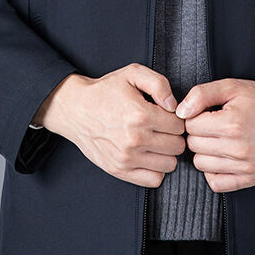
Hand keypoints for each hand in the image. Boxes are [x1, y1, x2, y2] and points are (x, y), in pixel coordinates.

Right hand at [35, 64, 185, 186]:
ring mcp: (126, 158)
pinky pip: (153, 180)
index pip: (179, 126)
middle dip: (174, 136)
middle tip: (163, 128)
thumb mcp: (132, 73)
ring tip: (156, 142)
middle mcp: (135, 139)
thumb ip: (159, 84)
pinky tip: (148, 155)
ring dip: (166, 153)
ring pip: (169, 165)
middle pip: (177, 146)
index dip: (176, 119)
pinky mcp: (119, 170)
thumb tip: (175, 106)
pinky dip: (156, 170)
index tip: (167, 116)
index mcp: (141, 115)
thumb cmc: (106, 91)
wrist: (76, 109)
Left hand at [176, 79, 254, 192]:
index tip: (206, 113)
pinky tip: (222, 157)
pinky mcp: (251, 178)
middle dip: (198, 133)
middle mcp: (237, 148)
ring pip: (201, 164)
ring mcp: (244, 166)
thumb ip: (202, 94)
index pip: (190, 125)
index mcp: (230, 123)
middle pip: (193, 145)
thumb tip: (180, 110)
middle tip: (212, 125)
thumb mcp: (234, 87)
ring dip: (205, 151)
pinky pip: (216, 184)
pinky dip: (214, 172)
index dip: (195, 116)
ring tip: (219, 139)